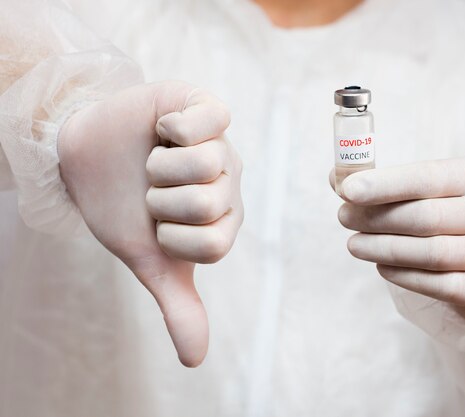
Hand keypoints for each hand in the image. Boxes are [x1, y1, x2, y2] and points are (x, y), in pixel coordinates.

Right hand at [58, 81, 242, 365]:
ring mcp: (222, 144)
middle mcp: (230, 184)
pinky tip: (162, 131)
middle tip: (153, 188)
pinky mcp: (206, 109)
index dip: (171, 237)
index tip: (157, 224)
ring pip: (207, 164)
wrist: (89, 157)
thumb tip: (195, 361)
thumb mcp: (149, 260)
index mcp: (224, 222)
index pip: (214, 246)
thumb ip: (178, 304)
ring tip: (155, 160)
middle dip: (161, 200)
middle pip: (209, 203)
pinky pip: (209, 120)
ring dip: (161, 167)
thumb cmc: (122, 208)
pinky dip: (172, 129)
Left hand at [333, 157, 464, 322]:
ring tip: (354, 245)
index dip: (384, 184)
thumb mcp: (441, 195)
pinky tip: (381, 267)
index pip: (428, 176)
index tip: (346, 190)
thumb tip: (337, 179)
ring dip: (382, 248)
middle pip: (425, 216)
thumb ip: (394, 186)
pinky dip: (404, 275)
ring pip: (430, 252)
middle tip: (343, 218)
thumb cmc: (463, 223)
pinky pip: (440, 285)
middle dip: (376, 218)